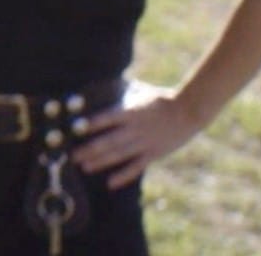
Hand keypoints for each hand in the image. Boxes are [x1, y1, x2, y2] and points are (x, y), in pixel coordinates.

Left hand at [73, 83, 206, 188]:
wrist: (189, 111)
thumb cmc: (161, 98)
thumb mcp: (140, 90)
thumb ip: (122, 88)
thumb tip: (103, 76)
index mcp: (130, 112)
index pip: (106, 119)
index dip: (90, 125)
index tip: (73, 130)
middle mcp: (135, 129)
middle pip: (108, 141)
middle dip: (89, 149)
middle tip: (72, 156)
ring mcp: (144, 143)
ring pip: (119, 155)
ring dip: (100, 162)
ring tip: (84, 167)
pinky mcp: (153, 154)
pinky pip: (136, 167)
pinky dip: (123, 176)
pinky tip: (110, 183)